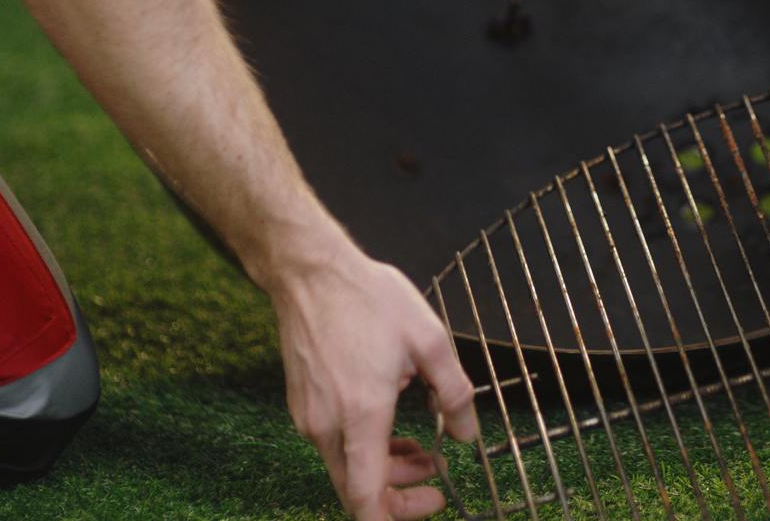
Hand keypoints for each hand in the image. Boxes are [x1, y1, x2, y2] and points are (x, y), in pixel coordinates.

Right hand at [270, 246, 478, 519]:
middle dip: (400, 491)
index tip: (434, 500)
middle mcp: (328, 424)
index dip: (399, 514)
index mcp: (362, 414)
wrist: (311, 272)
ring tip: (421, 448)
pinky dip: (364, 447)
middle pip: (358, 489)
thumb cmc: (368, 299)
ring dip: (385, 468)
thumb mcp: (429, 340)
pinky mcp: (302, 406)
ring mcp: (309, 417)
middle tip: (436, 472)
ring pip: (347, 467)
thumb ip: (454, 393)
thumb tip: (466, 434)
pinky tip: (389, 423)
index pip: (367, 499)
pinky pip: (334, 445)